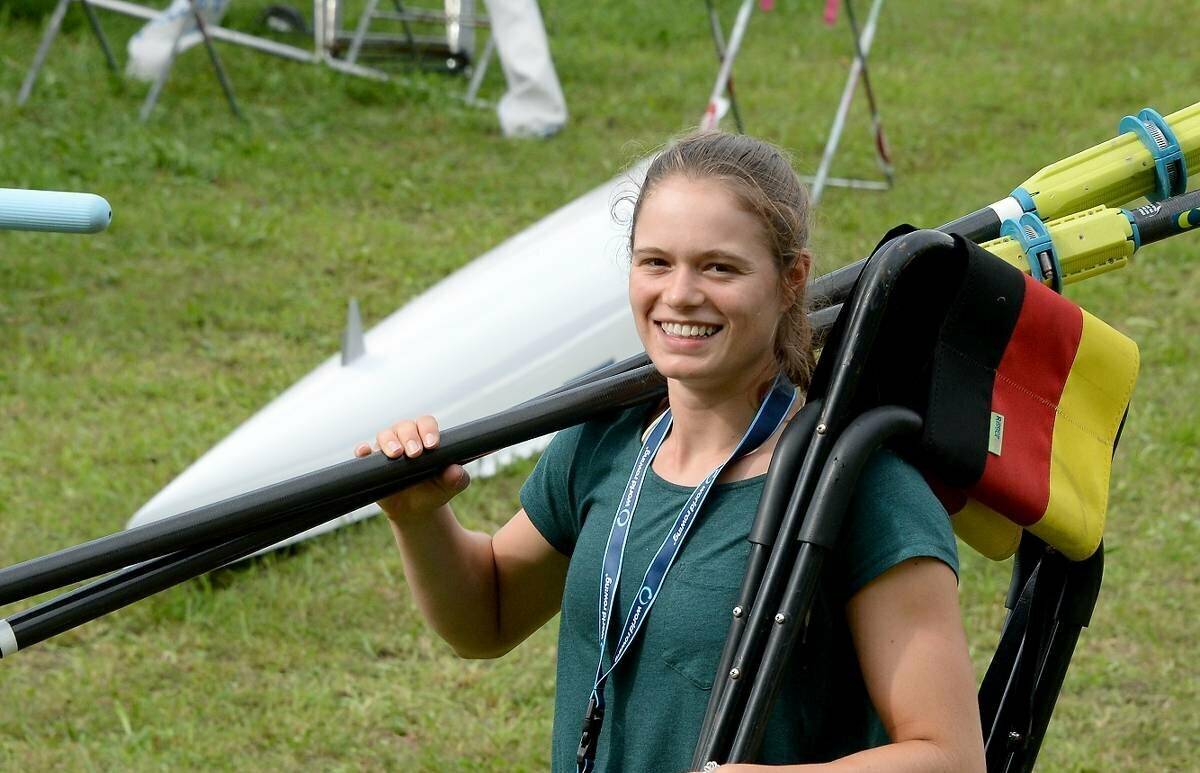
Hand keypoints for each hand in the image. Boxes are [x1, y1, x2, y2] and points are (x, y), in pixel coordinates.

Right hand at [354, 415, 469, 520]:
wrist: (417, 510)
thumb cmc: (435, 490)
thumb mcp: (449, 486)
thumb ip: (457, 478)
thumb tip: (455, 471)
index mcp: (425, 437)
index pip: (426, 423)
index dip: (428, 430)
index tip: (432, 445)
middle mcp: (405, 438)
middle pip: (404, 426)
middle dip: (410, 437)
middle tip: (415, 453)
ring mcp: (387, 449)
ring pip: (384, 435)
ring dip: (389, 442)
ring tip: (396, 455)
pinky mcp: (372, 463)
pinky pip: (364, 452)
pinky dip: (363, 450)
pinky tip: (364, 452)